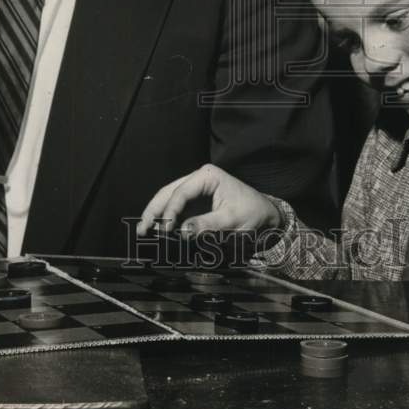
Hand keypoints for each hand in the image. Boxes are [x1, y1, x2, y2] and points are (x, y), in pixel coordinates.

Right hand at [137, 164, 281, 236]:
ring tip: (143, 230)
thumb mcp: (232, 221)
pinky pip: (176, 208)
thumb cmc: (252, 214)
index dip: (170, 212)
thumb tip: (182, 232)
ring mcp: (195, 190)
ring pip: (168, 198)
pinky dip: (165, 218)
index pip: (181, 192)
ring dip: (156, 214)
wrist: (265, 217)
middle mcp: (198, 179)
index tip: (164, 230)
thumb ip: (207, 225)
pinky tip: (157, 230)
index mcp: (208, 176)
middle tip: (142, 229)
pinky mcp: (195, 202)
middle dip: (154, 210)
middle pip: (168, 192)